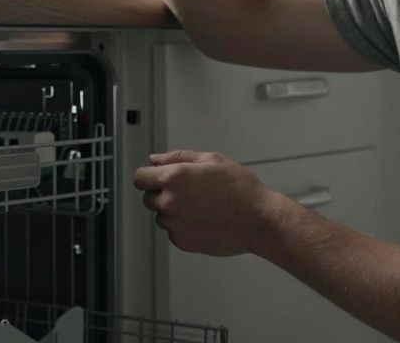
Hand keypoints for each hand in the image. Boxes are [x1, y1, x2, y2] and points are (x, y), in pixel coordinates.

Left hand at [133, 150, 282, 256]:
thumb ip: (177, 157)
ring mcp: (175, 225)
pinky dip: (184, 227)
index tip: (157, 177)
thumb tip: (154, 160)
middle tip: (189, 191)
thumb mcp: (211, 160)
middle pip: (148, 198)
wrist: (259, 220)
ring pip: (162, 216)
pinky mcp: (183, 242)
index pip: (139, 178)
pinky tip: (204, 219)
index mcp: (174, 178)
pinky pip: (174, 232)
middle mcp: (170, 202)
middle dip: (162, 193)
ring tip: (201, 206)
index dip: (148, 176)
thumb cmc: (240, 188)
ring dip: (173, 211)